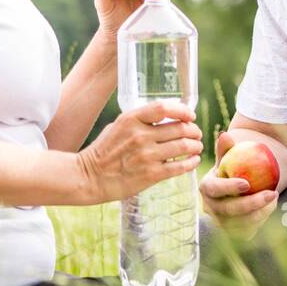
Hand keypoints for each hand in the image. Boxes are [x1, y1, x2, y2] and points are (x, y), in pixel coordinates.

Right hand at [76, 99, 201, 203]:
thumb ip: (140, 121)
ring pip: (183, 146)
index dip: (183, 111)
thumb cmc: (104, 151)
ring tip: (197, 147)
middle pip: (179, 128)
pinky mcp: (151, 175)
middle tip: (196, 134)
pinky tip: (193, 161)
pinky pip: (179, 166)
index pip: (164, 108)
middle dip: (193, 131)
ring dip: (195, 146)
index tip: (190, 116)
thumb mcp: (117, 126)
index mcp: (131, 119)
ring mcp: (146, 156)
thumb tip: (166, 117)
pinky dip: (191, 163)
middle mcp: (140, 135)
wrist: (89, 177)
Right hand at [199, 130, 278, 241]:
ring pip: (239, 223)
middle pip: (229, 209)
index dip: (229, 187)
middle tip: (272, 193)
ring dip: (260, 214)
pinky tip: (270, 209)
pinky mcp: (231, 233)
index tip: (247, 183)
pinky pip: (247, 232)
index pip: (215, 189)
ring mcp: (220, 222)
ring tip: (274, 198)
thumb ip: (226, 149)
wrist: (237, 190)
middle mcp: (210, 207)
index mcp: (206, 188)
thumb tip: (225, 135)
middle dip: (252, 203)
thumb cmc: (233, 170)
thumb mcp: (229, 158)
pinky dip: (260, 222)